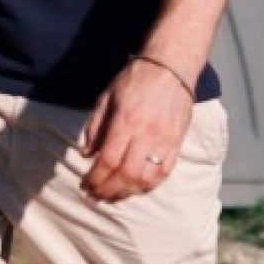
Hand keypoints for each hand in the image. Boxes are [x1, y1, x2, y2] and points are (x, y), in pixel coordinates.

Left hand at [79, 56, 195, 204]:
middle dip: (107, 190)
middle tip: (95, 196)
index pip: (108, 160)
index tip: (85, 185)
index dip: (95, 178)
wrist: (171, 66)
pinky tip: (136, 189)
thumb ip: (95, 126)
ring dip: (127, 192)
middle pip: (126, 174)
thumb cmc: (136, 79)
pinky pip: (164, 173)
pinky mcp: (177, 143)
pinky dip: (148, 186)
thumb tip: (87, 154)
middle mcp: (146, 134)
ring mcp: (164, 141)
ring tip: (113, 196)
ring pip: (145, 179)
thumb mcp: (107, 97)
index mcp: (126, 121)